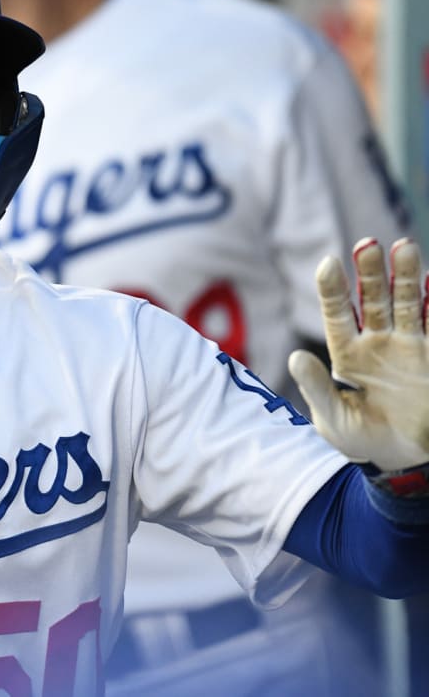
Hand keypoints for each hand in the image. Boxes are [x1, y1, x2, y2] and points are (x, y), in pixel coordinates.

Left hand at [289, 237, 428, 470]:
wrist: (404, 458)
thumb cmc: (360, 439)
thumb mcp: (333, 417)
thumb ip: (316, 388)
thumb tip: (295, 357)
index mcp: (346, 353)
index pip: (336, 313)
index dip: (332, 288)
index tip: (328, 263)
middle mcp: (376, 342)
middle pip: (373, 299)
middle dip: (371, 272)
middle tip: (368, 244)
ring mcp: (408, 346)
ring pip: (405, 303)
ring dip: (405, 276)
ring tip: (403, 246)